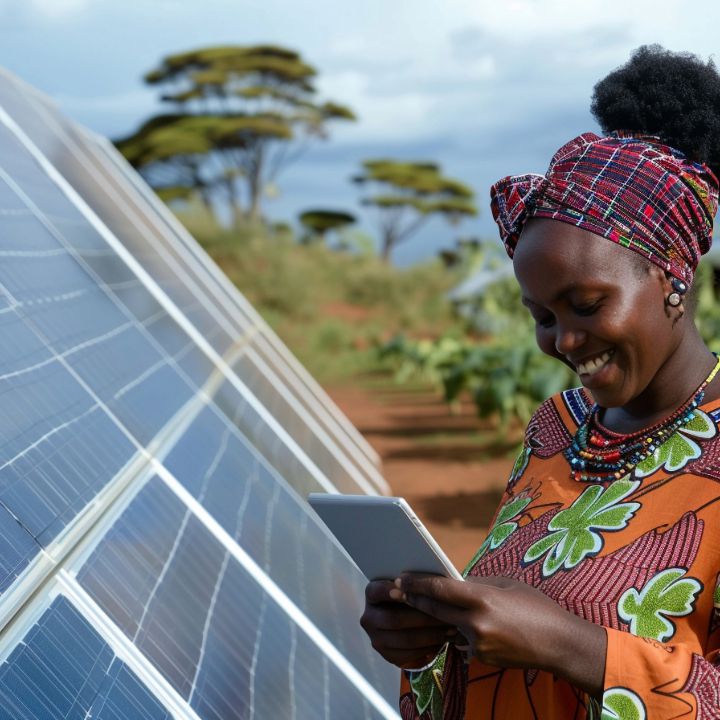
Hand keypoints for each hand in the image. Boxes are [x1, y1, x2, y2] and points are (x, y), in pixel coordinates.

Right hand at [360, 580, 455, 669]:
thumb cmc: (413, 595)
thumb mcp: (411, 585)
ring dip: (431, 635)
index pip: (379, 591)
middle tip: (446, 614)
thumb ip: (416, 582)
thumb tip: (433, 581)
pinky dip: (429, 648)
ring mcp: (376, 639)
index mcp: (372, 594)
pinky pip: (409, 654)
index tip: (410, 590)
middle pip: (395, 619)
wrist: (408, 619)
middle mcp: (369, 617)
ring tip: (451, 628)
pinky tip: (443, 640)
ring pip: (405, 639)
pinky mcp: (387, 655)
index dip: (392, 591)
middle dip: (424, 618)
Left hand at [395, 573, 605, 695]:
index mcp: (483, 599)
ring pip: (447, 625)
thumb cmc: (536, 607)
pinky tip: (463, 623)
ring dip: (437, 616)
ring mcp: (477, 644)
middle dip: (415, 600)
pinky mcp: (481, 658)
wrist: (560, 644)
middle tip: (400, 590)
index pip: (440, 589)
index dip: (418, 583)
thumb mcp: (506, 585)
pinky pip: (461, 640)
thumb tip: (452, 582)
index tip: (402, 578)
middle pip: (435, 609)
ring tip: (424, 603)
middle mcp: (476, 623)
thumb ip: (476, 584)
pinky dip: (459, 631)